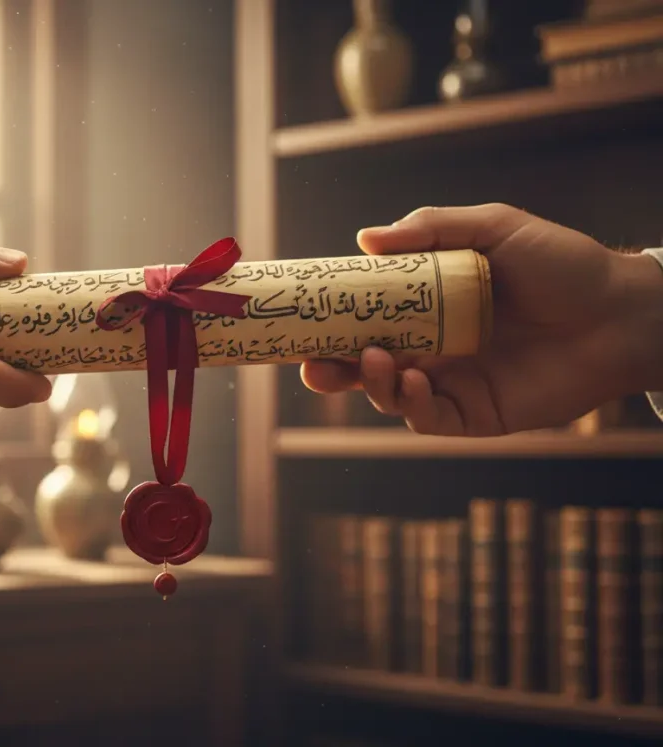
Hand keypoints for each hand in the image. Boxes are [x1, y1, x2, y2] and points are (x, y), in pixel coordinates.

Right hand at [301, 204, 662, 435]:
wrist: (620, 313)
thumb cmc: (562, 264)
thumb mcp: (495, 228)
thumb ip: (433, 227)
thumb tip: (365, 239)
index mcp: (427, 305)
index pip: (366, 316)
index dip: (330, 321)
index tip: (301, 319)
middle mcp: (431, 346)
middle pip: (364, 363)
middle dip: (331, 368)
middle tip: (310, 364)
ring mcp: (450, 382)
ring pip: (388, 394)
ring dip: (371, 383)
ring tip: (377, 360)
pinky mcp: (474, 415)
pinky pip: (427, 418)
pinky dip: (410, 405)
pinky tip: (415, 381)